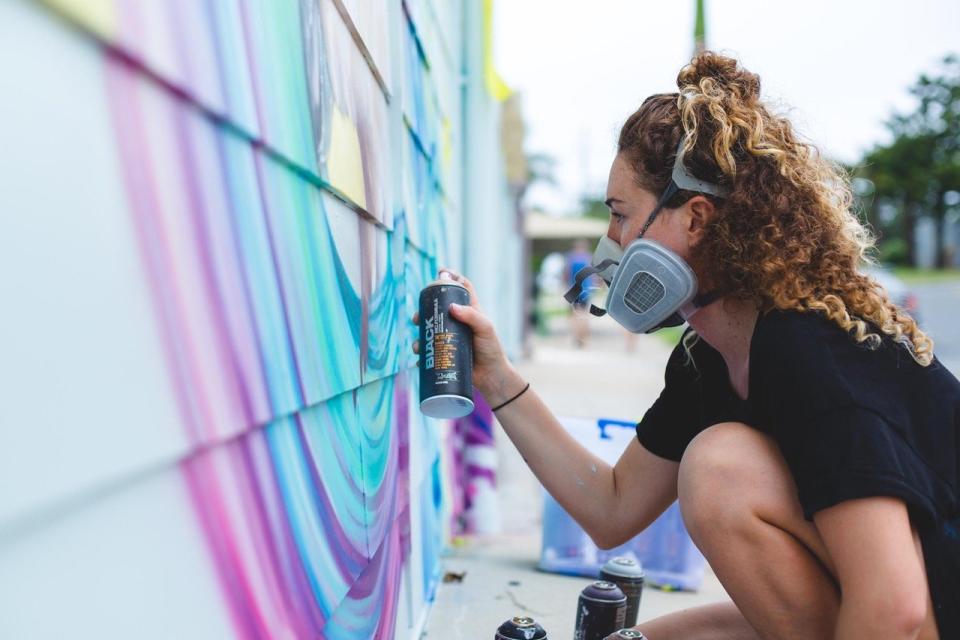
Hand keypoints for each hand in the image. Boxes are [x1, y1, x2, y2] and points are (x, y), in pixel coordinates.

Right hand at [412, 269, 514, 397]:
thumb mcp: (485, 329)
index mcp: (470, 311)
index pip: (462, 288)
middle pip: (437, 309)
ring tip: (418, 345)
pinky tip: (417, 358)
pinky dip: (421, 355)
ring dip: (419, 336)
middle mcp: (458, 322)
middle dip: (423, 311)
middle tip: (416, 318)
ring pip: (429, 331)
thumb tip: (452, 308)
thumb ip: (472, 316)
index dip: (452, 278)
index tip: (440, 272)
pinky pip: (429, 352)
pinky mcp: (446, 353)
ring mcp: (451, 338)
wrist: (491, 377)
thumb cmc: (491, 349)